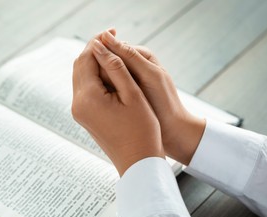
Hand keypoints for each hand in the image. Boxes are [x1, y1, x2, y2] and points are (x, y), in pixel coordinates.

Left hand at [72, 35, 163, 175]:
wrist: (138, 161)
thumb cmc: (142, 130)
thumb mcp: (133, 94)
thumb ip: (116, 67)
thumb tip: (101, 45)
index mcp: (88, 98)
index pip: (86, 59)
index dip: (98, 43)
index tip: (112, 32)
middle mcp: (77, 104)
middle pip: (79, 66)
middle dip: (94, 50)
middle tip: (112, 38)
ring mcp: (79, 112)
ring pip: (81, 77)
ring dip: (94, 63)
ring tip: (114, 53)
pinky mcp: (84, 116)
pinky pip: (85, 89)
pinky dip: (94, 77)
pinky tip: (110, 73)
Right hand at [100, 30, 205, 164]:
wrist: (172, 130)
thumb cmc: (164, 102)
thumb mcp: (148, 75)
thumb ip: (129, 56)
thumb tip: (105, 36)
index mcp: (141, 55)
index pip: (113, 49)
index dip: (102, 58)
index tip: (96, 73)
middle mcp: (132, 65)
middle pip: (107, 61)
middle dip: (99, 71)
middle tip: (94, 88)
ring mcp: (126, 81)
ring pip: (104, 76)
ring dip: (99, 84)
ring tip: (94, 96)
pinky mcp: (122, 95)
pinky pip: (106, 89)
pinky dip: (102, 94)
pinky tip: (97, 103)